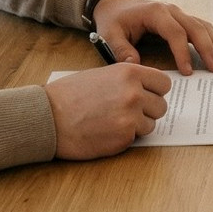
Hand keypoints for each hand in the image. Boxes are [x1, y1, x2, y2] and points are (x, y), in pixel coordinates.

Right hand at [44, 63, 172, 159]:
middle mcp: (134, 93)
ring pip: (151, 124)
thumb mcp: (102, 75)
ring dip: (137, 126)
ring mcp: (131, 117)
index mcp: (130, 73)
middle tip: (127, 112)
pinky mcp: (124, 138)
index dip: (155, 91)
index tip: (147, 95)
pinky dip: (124, 137)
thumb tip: (147, 89)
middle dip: (148, 111)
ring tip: (113, 121)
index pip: (164, 83)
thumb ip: (127, 81)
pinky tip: (106, 131)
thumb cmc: (69, 95)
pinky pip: (136, 138)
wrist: (48, 117)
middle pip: (161, 106)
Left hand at [91, 0, 212, 74]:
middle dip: (209, 49)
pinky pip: (203, 27)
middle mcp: (172, 10)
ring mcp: (179, 13)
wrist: (114, 1)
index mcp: (156, 12)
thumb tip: (135, 65)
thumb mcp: (109, 33)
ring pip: (204, 27)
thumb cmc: (113, 18)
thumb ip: (121, 49)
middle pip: (196, 28)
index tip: (188, 72)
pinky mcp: (182, 19)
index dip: (183, 52)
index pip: (175, 33)